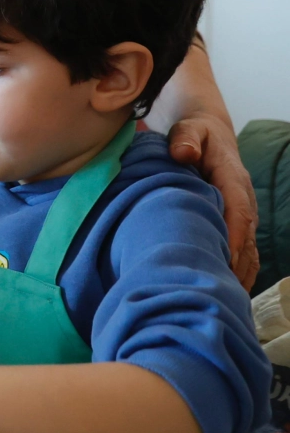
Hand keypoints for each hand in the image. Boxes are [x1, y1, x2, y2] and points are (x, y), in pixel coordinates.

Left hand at [168, 113, 259, 287]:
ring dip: (239, 276)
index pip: (239, 212)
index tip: (224, 261)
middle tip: (219, 294)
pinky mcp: (238, 226)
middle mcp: (244, 202)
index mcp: (233, 180)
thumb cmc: (194, 133)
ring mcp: (244, 216)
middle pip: (247, 240)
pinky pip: (245, 254)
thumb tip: (183, 153)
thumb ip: (186, 139)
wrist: (209, 134)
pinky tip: (229, 295)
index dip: (234, 237)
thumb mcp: (189, 129)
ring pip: (249, 251)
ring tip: (225, 303)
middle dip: (236, 267)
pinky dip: (240, 274)